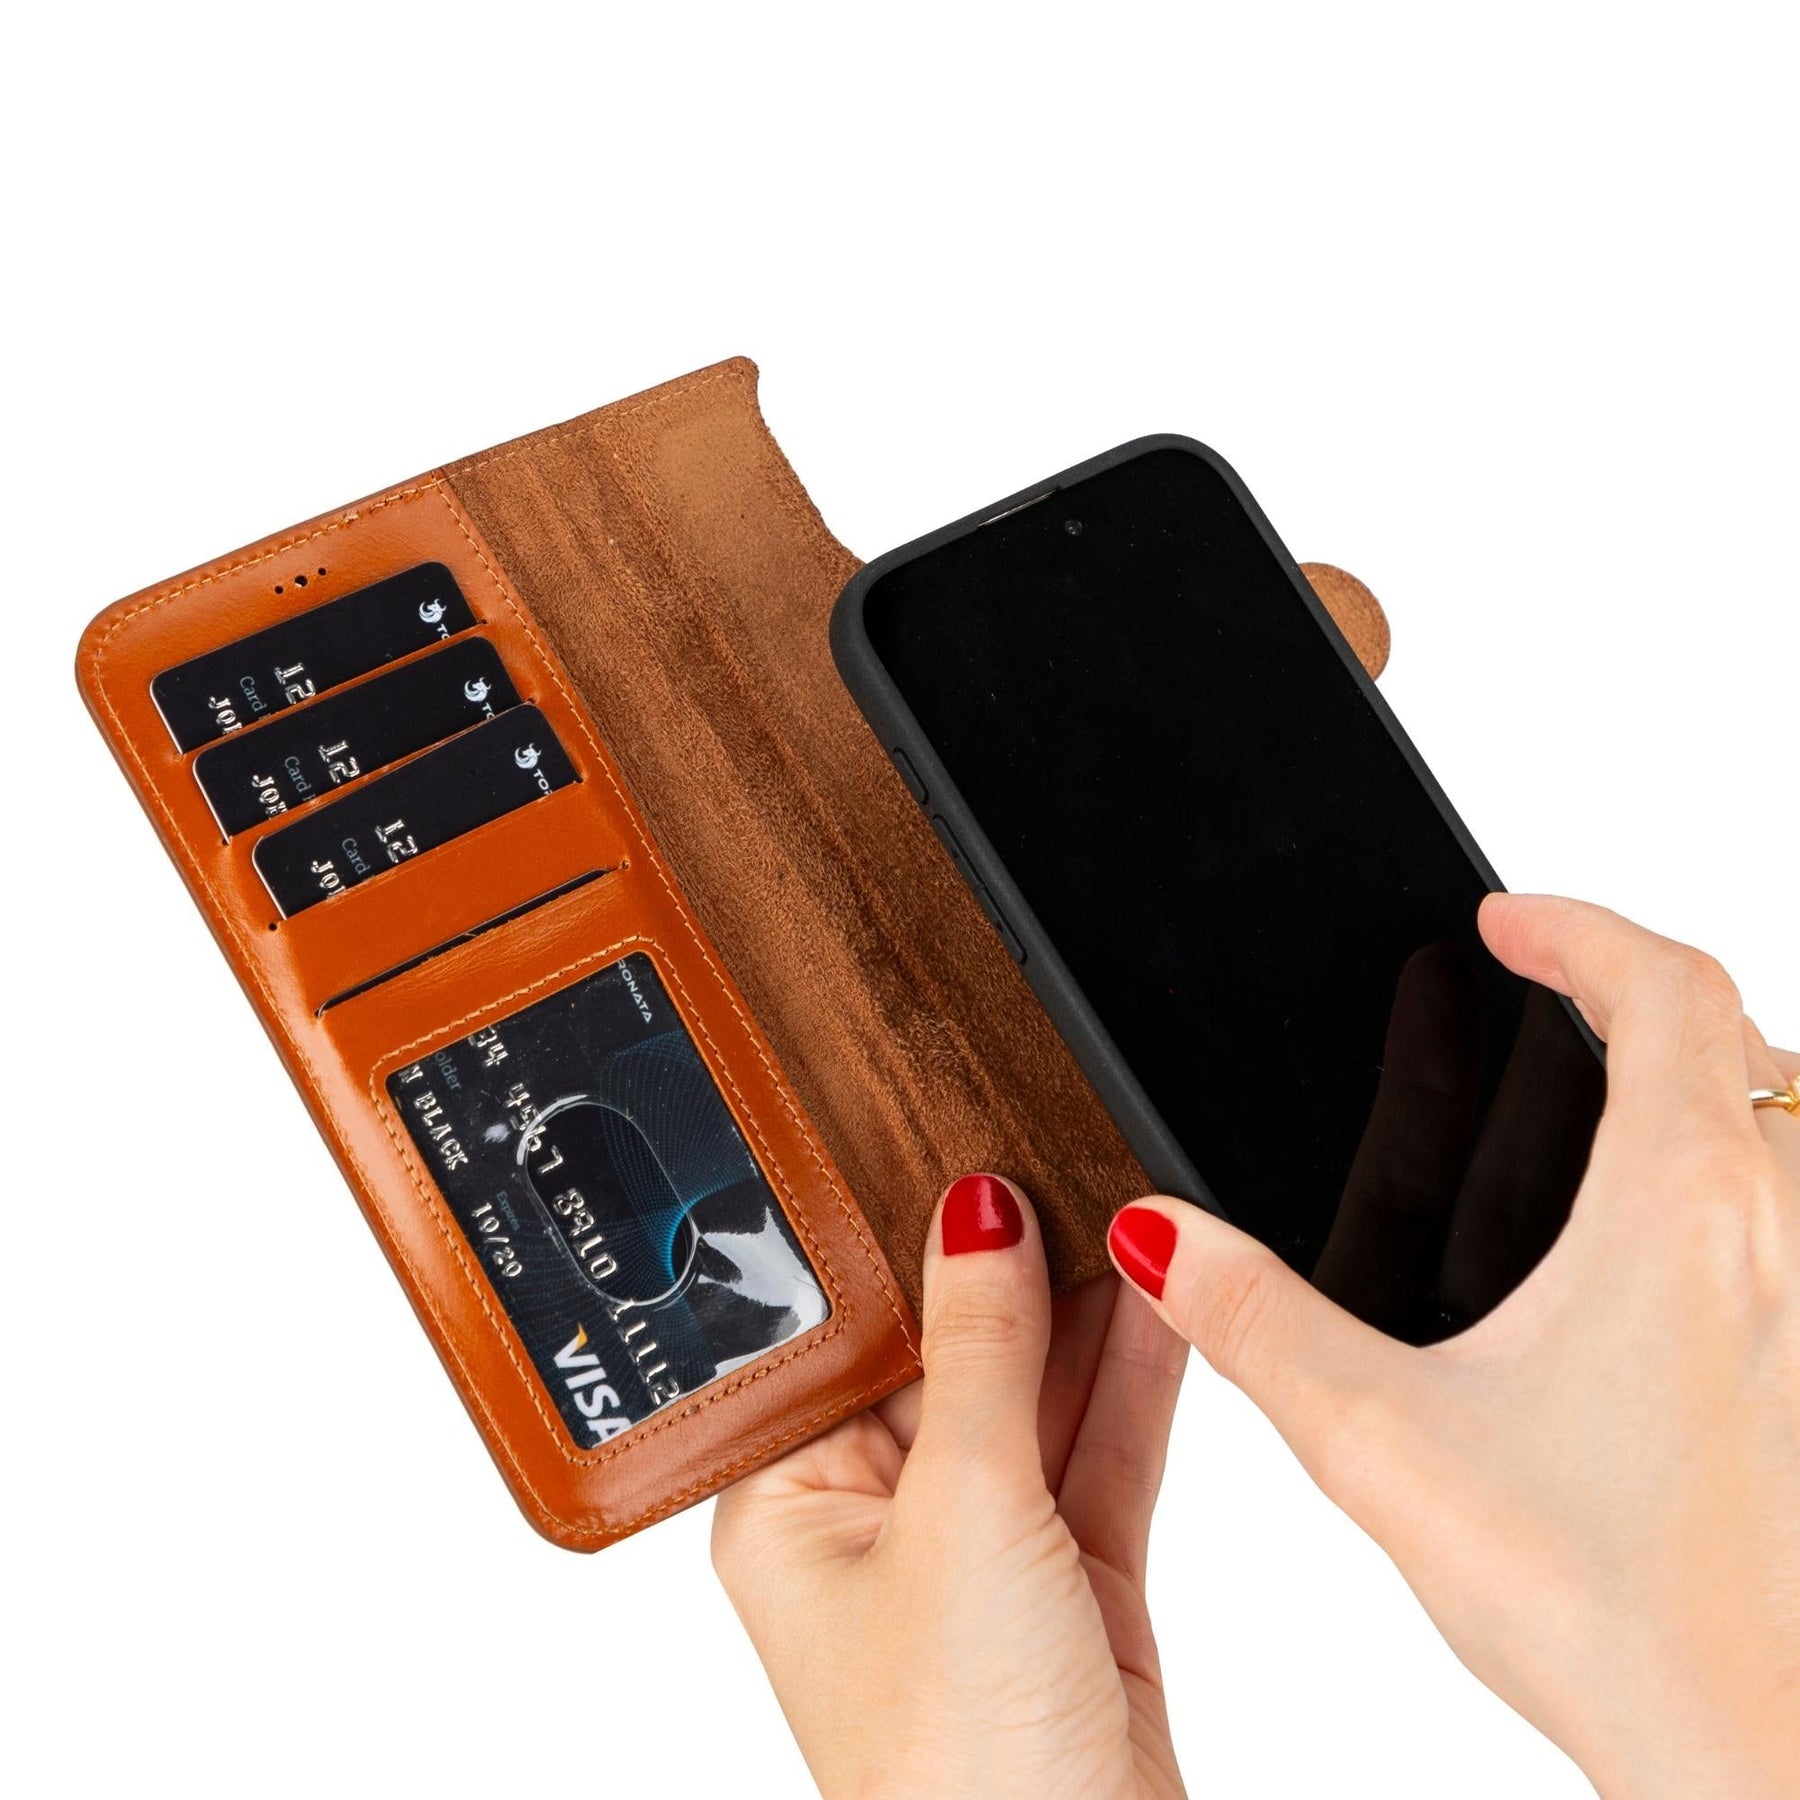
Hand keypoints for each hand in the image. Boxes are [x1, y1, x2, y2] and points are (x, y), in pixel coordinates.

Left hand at [713, 1175, 1188, 1799]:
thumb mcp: (965, 1514)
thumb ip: (982, 1353)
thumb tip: (977, 1214)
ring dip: (1088, 1322)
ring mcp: (981, 1557)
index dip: (916, 1251)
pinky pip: (1101, 1459)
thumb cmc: (958, 1765)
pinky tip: (1164, 1307)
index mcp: (794, 1507)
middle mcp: (880, 1526)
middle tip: (1072, 1170)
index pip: (858, 1343)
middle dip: (1017, 1278)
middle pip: (955, 1363)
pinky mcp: (1071, 1588)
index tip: (976, 1165)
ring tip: (1132, 1212)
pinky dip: (1136, 1389)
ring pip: (1040, 1405)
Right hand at [1108, 895, 1799, 1798]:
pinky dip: (1740, 1157)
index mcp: (1683, 1212)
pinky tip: (1652, 1233)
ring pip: (1789, 1113)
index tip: (1502, 918)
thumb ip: (1251, 1320)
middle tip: (1545, 986)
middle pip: (1740, 1033)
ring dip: (1702, 1067)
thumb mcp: (1384, 1438)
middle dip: (1636, 983)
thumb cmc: (1613, 1609)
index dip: (1577, 927)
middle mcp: (1783, 1235)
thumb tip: (1156, 1236)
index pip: (1664, 987)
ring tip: (1595, 1086)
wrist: (1753, 1746)